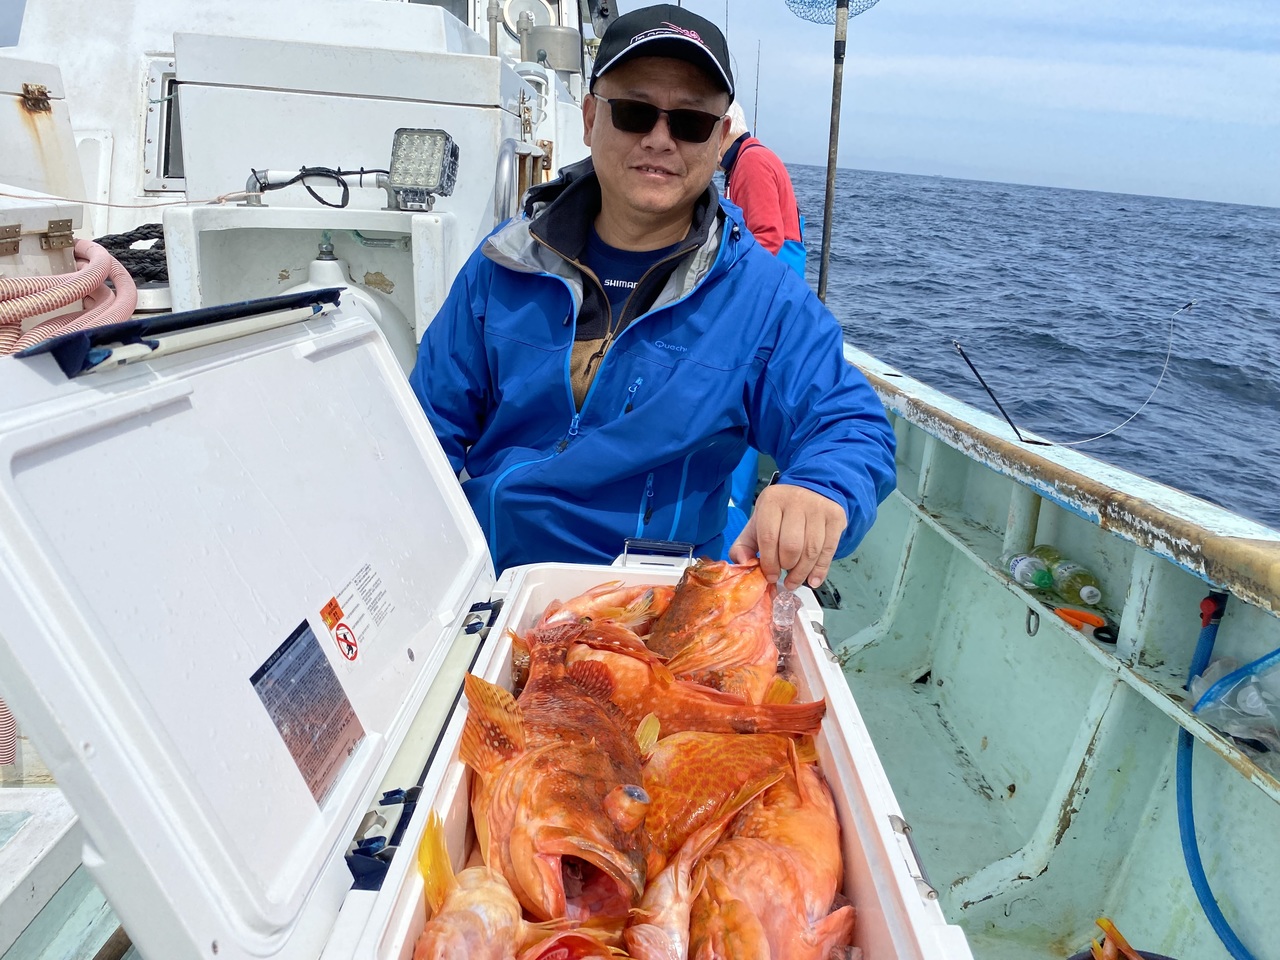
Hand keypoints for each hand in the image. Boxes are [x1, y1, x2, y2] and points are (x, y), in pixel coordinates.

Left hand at [729, 483, 846, 589]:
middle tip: (784, 576)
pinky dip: (820, 570)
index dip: (769, 562)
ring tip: (794, 581)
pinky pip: (828, 550)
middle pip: (792, 546)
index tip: (770, 576)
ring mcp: (818, 508)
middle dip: (786, 567)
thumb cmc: (780, 514)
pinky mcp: (835, 517)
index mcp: (772, 501)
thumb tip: (742, 563)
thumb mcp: (757, 523)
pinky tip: (813, 580)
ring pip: (811, 550)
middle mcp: (796, 501)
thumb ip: (744, 544)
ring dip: (802, 572)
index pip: (769, 537)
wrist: (811, 491)